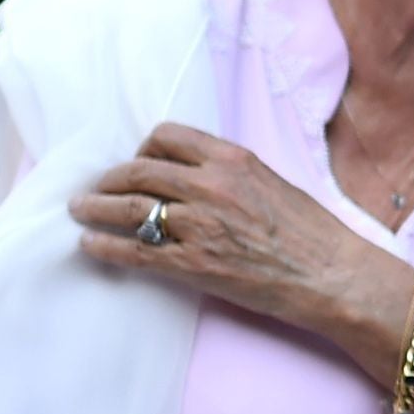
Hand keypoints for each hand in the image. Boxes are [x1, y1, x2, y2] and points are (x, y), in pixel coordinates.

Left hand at [72, 123, 398, 332]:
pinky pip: (133, 250)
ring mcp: (199, 225)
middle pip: (138, 170)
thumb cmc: (311, 233)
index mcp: (233, 160)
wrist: (332, 275)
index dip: (143, 149)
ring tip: (81, 211)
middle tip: (95, 189)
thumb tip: (191, 177)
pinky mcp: (192, 264)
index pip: (166, 137)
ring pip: (127, 207)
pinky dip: (103, 245)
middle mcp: (211, 186)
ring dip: (95, 208)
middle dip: (109, 179)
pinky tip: (90, 244)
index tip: (137, 162)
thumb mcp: (272, 183)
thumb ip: (229, 175)